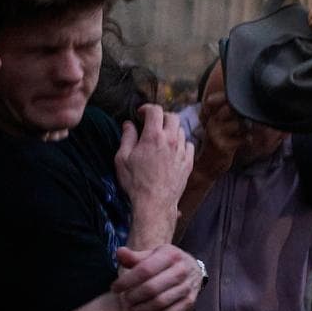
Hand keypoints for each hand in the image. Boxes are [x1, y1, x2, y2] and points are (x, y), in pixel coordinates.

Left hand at [112, 245, 202, 310]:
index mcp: (170, 255)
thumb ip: (134, 257)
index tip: (115, 288)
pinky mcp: (189, 302)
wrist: (191, 269)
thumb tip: (119, 253)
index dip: (126, 281)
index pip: (145, 270)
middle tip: (125, 300)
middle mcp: (182, 270)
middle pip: (151, 288)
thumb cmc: (164, 263)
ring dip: (141, 309)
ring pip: (159, 303)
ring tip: (131, 309)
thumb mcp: (151, 255)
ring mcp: (187, 287)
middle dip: (133, 297)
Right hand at [115, 104, 193, 246]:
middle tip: (152, 124)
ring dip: (171, 130)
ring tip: (161, 138)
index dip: (147, 108)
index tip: (141, 113)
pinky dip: (181, 143)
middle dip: (161, 117)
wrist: (154, 203)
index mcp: (153, 136)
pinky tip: (173, 149)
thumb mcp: (122, 158)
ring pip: (181, 131)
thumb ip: (127, 138)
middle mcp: (171, 140)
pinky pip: (189, 145)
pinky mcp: (189, 162)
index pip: (156, 110)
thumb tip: (128, 124)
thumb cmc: (135, 182)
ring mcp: (182, 151)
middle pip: (172, 117)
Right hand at [194, 90, 245, 179]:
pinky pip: (242, 139)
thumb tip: (248, 105)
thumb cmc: (217, 144)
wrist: (206, 166)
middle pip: (232, 108)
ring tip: (245, 132)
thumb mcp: (218, 128)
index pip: (220, 100)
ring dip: (247, 128)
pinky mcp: (223, 147)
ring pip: (239, 124)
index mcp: (211, 117)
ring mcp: (217, 134)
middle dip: (244, 113)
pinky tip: (245, 141)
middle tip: (247, 120)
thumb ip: (229, 116)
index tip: (242, 102)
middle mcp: (212, 123)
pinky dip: (247, 139)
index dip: (230, 98)